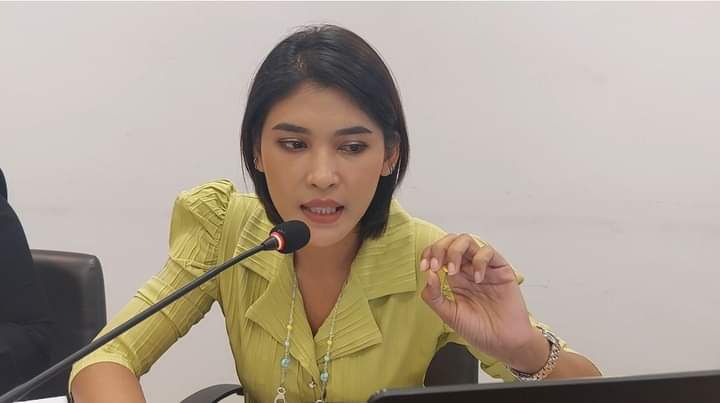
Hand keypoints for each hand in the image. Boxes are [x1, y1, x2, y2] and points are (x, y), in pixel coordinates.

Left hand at [420, 233, 544, 368]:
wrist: (504, 343)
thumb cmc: (479, 330)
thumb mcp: (449, 315)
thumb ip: (434, 296)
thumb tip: (428, 274)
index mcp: (454, 278)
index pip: (439, 253)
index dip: (429, 254)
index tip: (425, 267)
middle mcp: (468, 269)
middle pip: (451, 241)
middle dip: (440, 248)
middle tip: (436, 265)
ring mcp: (484, 268)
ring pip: (468, 241)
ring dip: (456, 251)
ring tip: (454, 271)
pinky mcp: (501, 269)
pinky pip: (489, 252)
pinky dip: (479, 261)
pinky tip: (478, 279)